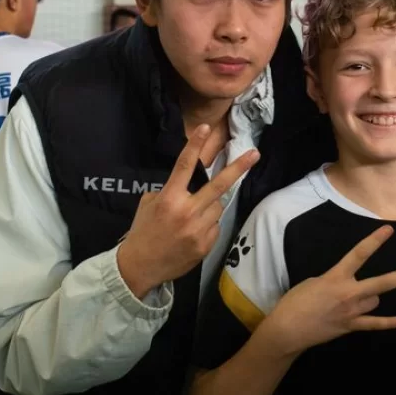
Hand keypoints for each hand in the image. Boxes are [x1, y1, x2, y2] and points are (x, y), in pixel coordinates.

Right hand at [118, 125, 260, 296]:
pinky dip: (208, 225)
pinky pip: (215, 225)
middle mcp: (186, 212)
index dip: (195, 145)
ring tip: (191, 218)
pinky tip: (192, 233)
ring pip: (217, 207)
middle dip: (239, 168)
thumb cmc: (143, 232)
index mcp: (169, 199)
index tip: (205, 127)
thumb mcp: (148, 205)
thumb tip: (188, 185)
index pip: (184, 166)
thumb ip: (169, 192)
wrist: (140, 267)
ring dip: (210, 206)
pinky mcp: (206, 244)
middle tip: (255, 153)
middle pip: (219, 185)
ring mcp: (199, 229)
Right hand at [260, 225, 395, 355]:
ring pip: (374, 300)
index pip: (359, 254)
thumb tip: (346, 286)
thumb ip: (333, 281)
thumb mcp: (312, 282)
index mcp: (336, 277)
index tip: (389, 230)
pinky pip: (373, 324)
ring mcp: (352, 311)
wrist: (288, 329)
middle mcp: (349, 293)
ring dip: (371, 297)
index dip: (375, 241)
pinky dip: (387, 323)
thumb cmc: (295, 302)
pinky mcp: (350, 326)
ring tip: (359, 298)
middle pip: (381, 284)